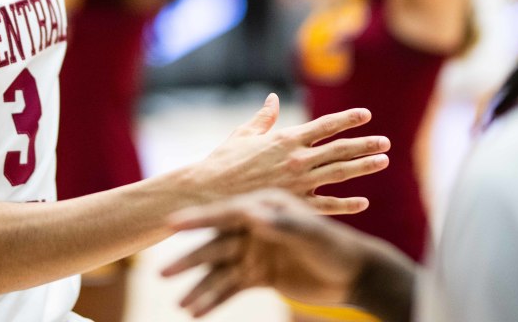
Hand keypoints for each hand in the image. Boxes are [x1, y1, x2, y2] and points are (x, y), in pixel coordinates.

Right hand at [163, 189, 403, 317]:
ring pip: (219, 270)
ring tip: (179, 303)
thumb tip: (249, 213)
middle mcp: (254, 227)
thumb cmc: (336, 246)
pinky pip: (230, 288)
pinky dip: (214, 300)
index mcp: (264, 207)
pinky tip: (196, 313)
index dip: (198, 219)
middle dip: (189, 258)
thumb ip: (282, 224)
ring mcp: (254, 252)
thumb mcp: (311, 233)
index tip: (171, 224)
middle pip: (215, 243)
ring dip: (198, 285)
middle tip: (162, 272)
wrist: (355, 275)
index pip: (226, 212)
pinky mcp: (259, 275)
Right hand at [188, 94, 389, 214]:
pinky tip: (363, 203)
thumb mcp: (243, 134)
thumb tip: (273, 98)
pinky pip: (326, 205)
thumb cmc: (222, 162)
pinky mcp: (293, 205)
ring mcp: (298, 183)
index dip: (347, 119)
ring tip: (384, 161)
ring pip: (339, 173)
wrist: (208, 193)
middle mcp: (297, 159)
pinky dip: (346, 204)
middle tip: (385, 142)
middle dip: (365, 144)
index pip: (324, 125)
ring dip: (363, 166)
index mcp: (285, 138)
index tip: (365, 115)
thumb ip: (263, 118)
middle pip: (339, 149)